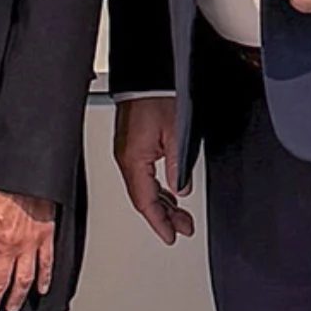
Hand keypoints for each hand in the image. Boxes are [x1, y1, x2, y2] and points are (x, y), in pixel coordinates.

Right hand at [113, 95, 194, 244]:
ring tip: (180, 215)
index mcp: (134, 160)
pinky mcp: (132, 145)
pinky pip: (143, 175)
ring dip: (162, 203)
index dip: (159, 222)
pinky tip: (170, 193)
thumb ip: (178, 165)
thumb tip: (181, 188)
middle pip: (144, 199)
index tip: (171, 236)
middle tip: (183, 228)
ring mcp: (128, 153)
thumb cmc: (157, 96)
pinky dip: (157, 189)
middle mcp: (127, 159)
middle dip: (164, 216)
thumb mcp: (176, 132)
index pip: (145, 201)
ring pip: (144, 188)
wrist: (147, 74)